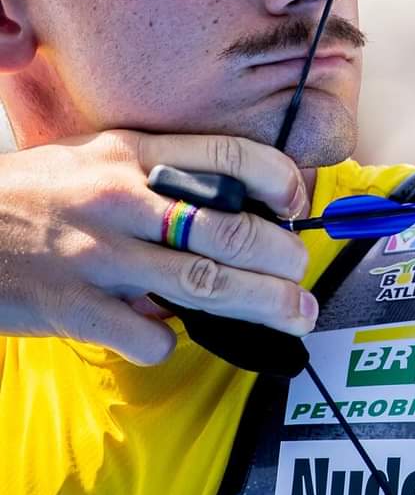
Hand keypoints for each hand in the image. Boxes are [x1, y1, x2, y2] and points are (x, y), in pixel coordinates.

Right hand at [0, 131, 314, 364]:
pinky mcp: (74, 307)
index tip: (297, 204)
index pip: (229, 156)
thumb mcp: (92, 159)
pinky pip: (148, 334)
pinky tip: (167, 335)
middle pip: (231, 229)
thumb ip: (156, 176)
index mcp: (131, 153)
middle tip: (302, 273)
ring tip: (295, 313)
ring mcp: (98, 255)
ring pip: (206, 282)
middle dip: (284, 256)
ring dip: (262, 303)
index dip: (280, 180)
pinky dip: (168, 341)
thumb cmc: (31, 195)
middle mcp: (121, 199)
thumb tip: (227, 210)